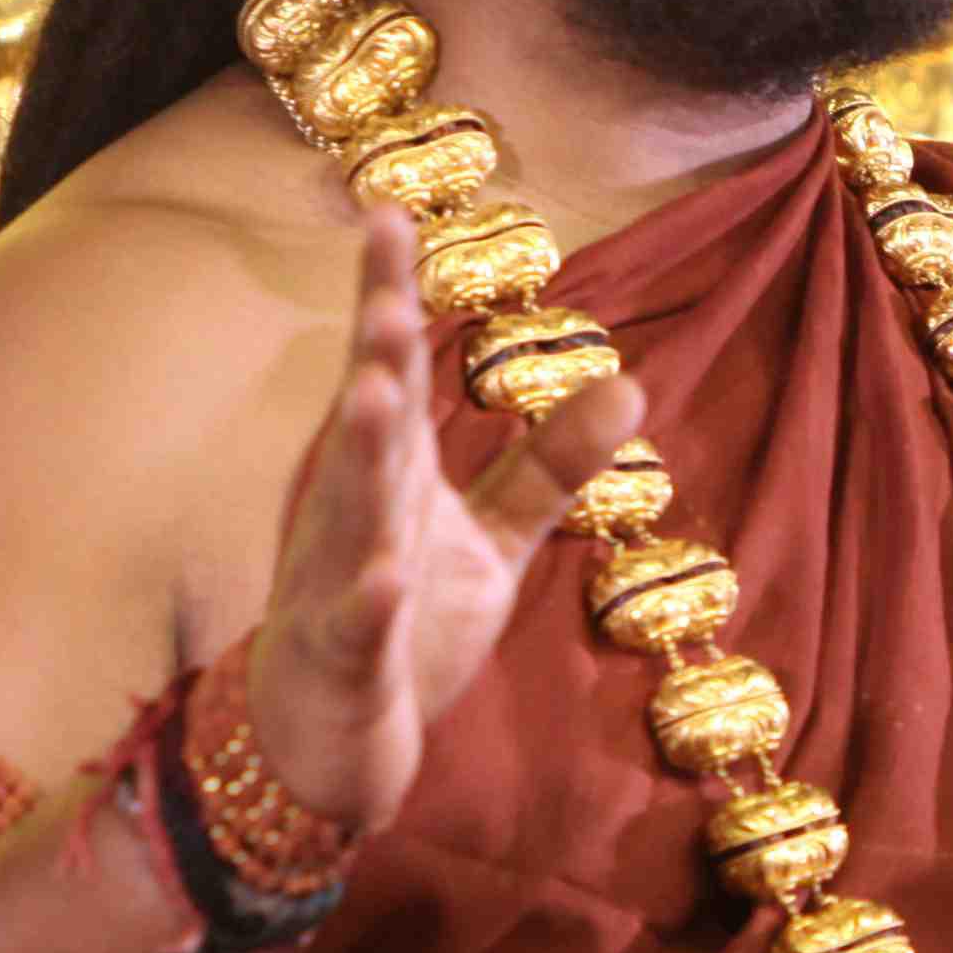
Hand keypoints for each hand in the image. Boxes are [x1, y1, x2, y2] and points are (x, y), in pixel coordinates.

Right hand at [241, 200, 646, 834]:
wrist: (320, 740)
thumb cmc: (400, 622)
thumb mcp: (490, 541)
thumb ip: (550, 466)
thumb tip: (632, 382)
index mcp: (387, 474)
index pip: (387, 372)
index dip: (384, 296)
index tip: (389, 212)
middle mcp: (356, 514)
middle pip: (367, 428)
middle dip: (374, 361)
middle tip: (386, 296)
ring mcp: (341, 585)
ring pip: (350, 515)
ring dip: (359, 457)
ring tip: (371, 394)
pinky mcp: (345, 661)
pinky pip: (358, 628)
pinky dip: (370, 602)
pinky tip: (388, 574)